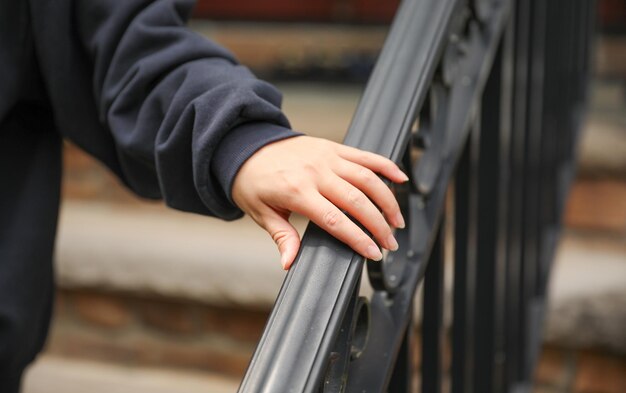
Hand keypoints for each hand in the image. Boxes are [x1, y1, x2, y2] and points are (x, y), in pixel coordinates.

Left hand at [232, 135, 407, 269]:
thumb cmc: (253, 183)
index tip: (374, 253)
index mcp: (297, 192)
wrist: (247, 146)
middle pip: (357, 201)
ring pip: (367, 178)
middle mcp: (315, 172)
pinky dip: (385, 165)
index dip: (358, 239)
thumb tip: (289, 262)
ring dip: (387, 200)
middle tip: (391, 243)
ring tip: (397, 221)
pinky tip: (401, 178)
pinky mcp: (333, 147)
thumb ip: (282, 236)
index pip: (335, 220)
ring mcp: (327, 157)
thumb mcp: (261, 213)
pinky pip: (364, 155)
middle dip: (379, 225)